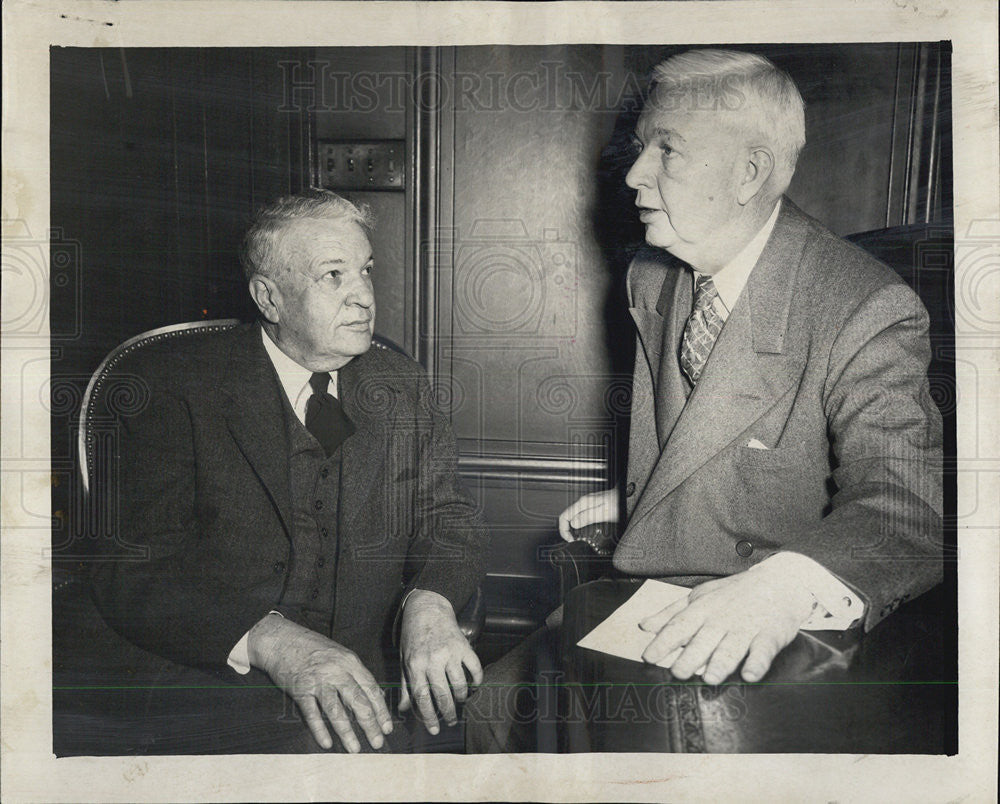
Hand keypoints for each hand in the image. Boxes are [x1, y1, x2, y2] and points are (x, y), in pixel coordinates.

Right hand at [247, 614, 392, 752]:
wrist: (282, 640)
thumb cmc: (314, 648)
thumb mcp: (341, 655)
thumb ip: (357, 674)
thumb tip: (376, 695)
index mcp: (350, 661)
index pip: (371, 688)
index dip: (381, 710)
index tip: (387, 727)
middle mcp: (336, 671)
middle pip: (357, 700)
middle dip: (370, 724)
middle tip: (377, 743)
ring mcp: (318, 680)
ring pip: (336, 709)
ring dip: (347, 732)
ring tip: (355, 749)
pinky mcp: (300, 689)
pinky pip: (311, 713)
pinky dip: (319, 729)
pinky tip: (327, 743)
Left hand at [398, 589, 482, 734]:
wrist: (427, 609)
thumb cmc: (413, 636)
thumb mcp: (404, 660)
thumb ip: (405, 686)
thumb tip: (403, 709)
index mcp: (415, 665)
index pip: (422, 698)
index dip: (429, 717)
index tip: (434, 730)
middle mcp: (433, 660)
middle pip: (443, 695)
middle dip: (447, 714)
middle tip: (451, 722)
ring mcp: (450, 652)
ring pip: (460, 685)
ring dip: (461, 698)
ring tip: (459, 702)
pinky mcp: (464, 646)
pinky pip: (475, 668)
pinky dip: (476, 680)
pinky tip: (473, 686)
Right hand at [558, 488, 618, 541]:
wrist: (628, 496)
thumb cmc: (619, 504)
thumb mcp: (603, 513)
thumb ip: (587, 517)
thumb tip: (573, 524)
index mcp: (583, 503)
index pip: (564, 516)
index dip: (563, 530)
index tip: (570, 539)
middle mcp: (584, 502)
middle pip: (567, 516)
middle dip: (567, 530)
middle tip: (573, 540)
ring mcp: (588, 504)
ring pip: (573, 516)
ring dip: (572, 528)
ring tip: (577, 538)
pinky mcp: (593, 506)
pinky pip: (581, 515)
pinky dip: (579, 524)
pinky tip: (584, 530)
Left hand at [638, 567, 816, 684]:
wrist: (779, 582)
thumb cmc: (734, 593)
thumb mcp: (699, 597)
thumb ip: (671, 613)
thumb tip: (644, 626)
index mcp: (702, 610)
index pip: (679, 626)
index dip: (663, 642)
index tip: (649, 656)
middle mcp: (721, 619)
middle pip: (703, 640)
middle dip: (690, 656)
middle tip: (678, 673)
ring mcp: (746, 627)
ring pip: (731, 647)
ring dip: (721, 662)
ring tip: (711, 678)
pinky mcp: (770, 634)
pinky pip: (763, 650)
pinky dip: (757, 662)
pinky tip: (750, 674)